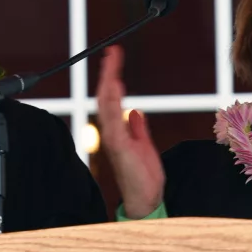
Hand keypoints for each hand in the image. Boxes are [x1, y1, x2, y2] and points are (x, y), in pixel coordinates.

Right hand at [96, 46, 164, 218]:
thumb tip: (135, 112)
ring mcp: (114, 139)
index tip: (115, 59)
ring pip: (107, 105)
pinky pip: (114, 120)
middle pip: (106, 97)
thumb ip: (138, 128)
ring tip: (112, 63)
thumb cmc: (144, 176)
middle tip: (113, 52)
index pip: (112, 99)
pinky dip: (113, 103)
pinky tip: (115, 87)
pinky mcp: (120, 147)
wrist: (145, 199)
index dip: (112, 78)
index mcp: (117, 131)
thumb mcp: (144, 146)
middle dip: (109, 73)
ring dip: (109, 82)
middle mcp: (112, 132)